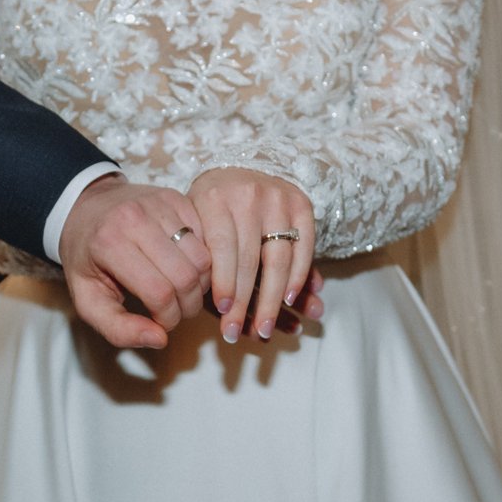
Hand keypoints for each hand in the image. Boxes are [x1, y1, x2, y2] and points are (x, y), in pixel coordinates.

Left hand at [58, 175, 210, 347]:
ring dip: (200, 285)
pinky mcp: (177, 197)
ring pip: (202, 258)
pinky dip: (203, 262)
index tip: (161, 323)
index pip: (158, 292)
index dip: (168, 318)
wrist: (85, 208)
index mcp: (109, 243)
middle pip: (186, 276)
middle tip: (176, 312)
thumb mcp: (88, 300)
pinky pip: (206, 238)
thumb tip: (160, 339)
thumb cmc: (87, 259)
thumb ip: (118, 328)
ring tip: (183, 292)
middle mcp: (136, 218)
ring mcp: (159, 204)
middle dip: (187, 306)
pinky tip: (187, 269)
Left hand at [188, 169, 315, 342]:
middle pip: (250, 261)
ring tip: (265, 329)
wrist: (242, 166)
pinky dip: (298, 279)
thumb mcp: (197, 221)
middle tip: (239, 334)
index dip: (223, 286)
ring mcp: (278, 199)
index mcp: (214, 198)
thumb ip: (203, 259)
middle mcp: (248, 196)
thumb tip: (217, 310)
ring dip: (273, 301)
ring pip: (278, 260)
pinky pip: (304, 250)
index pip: (221, 250)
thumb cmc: (211, 207)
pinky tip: (290, 300)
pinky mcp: (302, 205)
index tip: (224, 315)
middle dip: (245, 304)